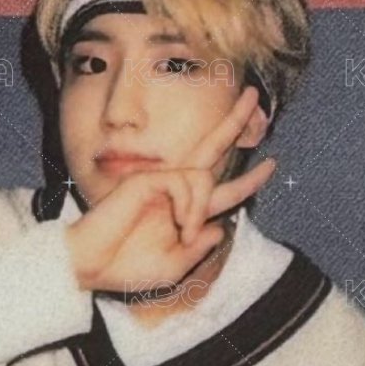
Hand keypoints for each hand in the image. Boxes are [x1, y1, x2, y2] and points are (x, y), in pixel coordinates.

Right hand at [65, 86, 275, 294]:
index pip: (222, 189)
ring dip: (200, 207)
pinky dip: (189, 206)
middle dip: (235, 122)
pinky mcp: (147, 179)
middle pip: (213, 151)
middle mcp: (174, 191)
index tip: (272, 164)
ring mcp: (160, 182)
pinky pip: (185, 183)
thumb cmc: (127, 269)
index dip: (248, 180)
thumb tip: (221, 226)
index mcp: (182, 210)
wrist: (92, 266)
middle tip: (254, 96)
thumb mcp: (174, 266)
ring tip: (183, 232)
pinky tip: (178, 224)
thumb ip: (198, 247)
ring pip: (203, 177)